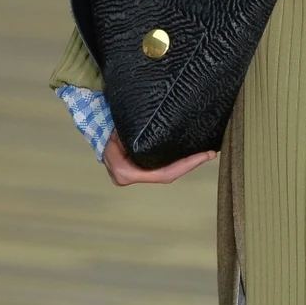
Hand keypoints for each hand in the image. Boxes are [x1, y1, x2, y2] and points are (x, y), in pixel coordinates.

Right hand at [102, 131, 216, 184]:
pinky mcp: (137, 170)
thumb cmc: (108, 129)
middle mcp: (129, 178)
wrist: (94, 127)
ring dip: (184, 163)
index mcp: (126, 172)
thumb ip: (134, 137)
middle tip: (211, 152)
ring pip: (165, 172)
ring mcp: (133, 176)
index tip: (205, 155)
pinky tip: (190, 154)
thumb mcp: (120, 131)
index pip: (165, 173)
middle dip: (190, 164)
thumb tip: (156, 127)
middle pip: (168, 174)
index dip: (187, 165)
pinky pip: (159, 167)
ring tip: (205, 152)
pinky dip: (175, 162)